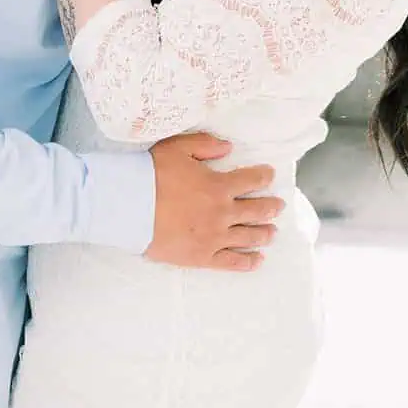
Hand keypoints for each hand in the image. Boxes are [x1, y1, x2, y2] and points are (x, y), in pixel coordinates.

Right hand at [147, 133, 282, 271]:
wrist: (128, 207)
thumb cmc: (150, 174)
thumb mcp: (177, 148)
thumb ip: (206, 145)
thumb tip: (228, 147)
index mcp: (219, 186)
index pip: (252, 180)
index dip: (264, 176)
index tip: (270, 175)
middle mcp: (222, 213)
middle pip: (257, 211)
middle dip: (271, 207)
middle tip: (279, 206)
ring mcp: (214, 237)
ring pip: (248, 236)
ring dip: (264, 233)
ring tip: (272, 233)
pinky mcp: (202, 257)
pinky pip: (232, 262)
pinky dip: (248, 261)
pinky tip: (258, 260)